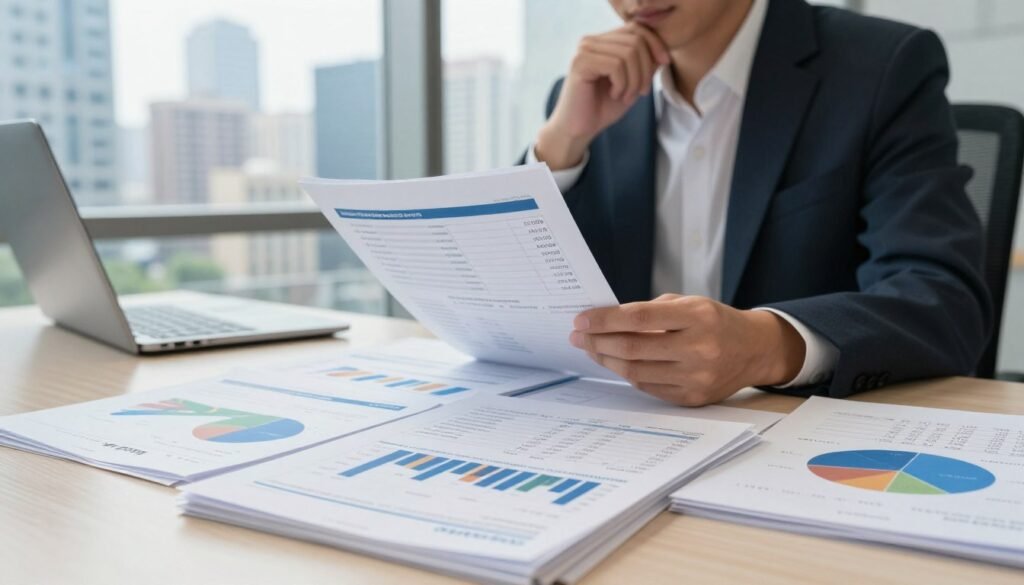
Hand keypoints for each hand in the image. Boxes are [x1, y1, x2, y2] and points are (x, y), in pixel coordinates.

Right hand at [535, 23, 669, 169]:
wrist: (578, 130)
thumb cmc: (603, 108)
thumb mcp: (633, 83)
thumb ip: (646, 64)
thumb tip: (663, 51)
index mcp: (603, 41)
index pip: (637, 28)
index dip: (655, 43)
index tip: (664, 63)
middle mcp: (591, 41)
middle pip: (635, 40)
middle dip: (646, 69)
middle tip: (641, 92)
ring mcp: (584, 50)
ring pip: (628, 53)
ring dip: (634, 80)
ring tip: (626, 96)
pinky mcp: (580, 63)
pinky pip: (616, 65)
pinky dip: (622, 84)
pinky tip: (614, 95)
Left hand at [569, 294, 805, 405]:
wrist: (755, 350)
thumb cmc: (714, 321)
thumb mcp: (689, 304)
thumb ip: (650, 311)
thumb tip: (604, 322)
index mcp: (697, 316)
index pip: (639, 317)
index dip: (604, 320)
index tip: (581, 320)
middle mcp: (699, 348)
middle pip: (633, 348)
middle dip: (598, 342)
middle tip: (578, 336)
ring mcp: (697, 377)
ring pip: (636, 372)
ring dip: (607, 360)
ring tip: (592, 349)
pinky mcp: (693, 398)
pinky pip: (648, 387)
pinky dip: (628, 374)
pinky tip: (616, 363)